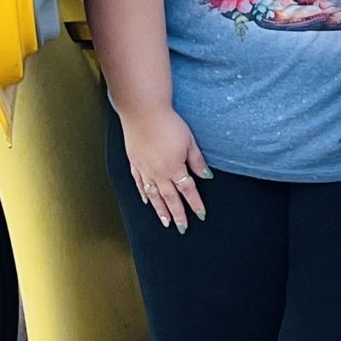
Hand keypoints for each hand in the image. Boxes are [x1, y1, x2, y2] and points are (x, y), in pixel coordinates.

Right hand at [124, 106, 211, 230]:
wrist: (142, 112)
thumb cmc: (169, 124)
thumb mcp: (189, 141)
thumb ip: (197, 161)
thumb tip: (206, 177)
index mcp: (174, 168)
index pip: (187, 191)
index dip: (195, 204)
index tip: (201, 215)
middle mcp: (158, 173)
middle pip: (170, 198)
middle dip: (177, 214)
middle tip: (182, 228)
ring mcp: (144, 169)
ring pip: (153, 195)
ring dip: (160, 210)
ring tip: (165, 222)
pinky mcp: (134, 163)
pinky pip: (139, 184)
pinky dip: (144, 194)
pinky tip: (146, 201)